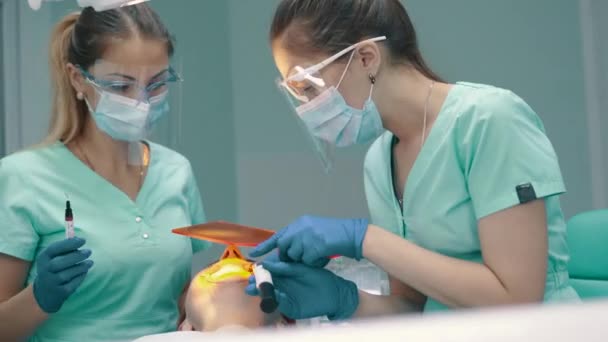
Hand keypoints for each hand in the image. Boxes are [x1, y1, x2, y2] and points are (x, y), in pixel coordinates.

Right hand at [33, 237, 93, 312]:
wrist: (45, 292)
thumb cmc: (54, 268)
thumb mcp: (54, 257)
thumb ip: (65, 248)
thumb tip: (79, 239)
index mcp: (43, 257)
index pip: (54, 249)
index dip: (69, 244)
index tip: (83, 240)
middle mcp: (44, 270)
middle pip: (59, 263)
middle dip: (76, 256)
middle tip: (89, 251)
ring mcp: (50, 282)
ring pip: (67, 274)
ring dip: (81, 267)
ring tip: (90, 262)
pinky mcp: (59, 292)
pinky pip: (72, 284)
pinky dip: (80, 277)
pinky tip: (84, 272)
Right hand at [245, 258, 358, 320]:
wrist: (335, 293)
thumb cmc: (319, 277)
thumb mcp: (300, 268)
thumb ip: (284, 267)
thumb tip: (265, 263)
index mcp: (285, 274)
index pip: (269, 273)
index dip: (260, 272)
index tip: (252, 270)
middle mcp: (283, 286)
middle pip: (267, 285)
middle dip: (257, 284)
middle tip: (250, 282)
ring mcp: (286, 297)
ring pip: (271, 295)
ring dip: (262, 293)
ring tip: (254, 290)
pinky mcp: (291, 308)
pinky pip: (280, 303)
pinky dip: (274, 300)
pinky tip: (271, 296)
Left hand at [250, 216, 368, 265]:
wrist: (350, 234)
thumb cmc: (334, 234)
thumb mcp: (312, 231)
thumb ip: (299, 238)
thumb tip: (285, 251)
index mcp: (299, 224)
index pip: (278, 236)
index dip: (265, 246)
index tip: (253, 254)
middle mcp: (299, 228)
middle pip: (285, 248)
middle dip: (290, 257)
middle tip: (305, 255)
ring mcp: (306, 237)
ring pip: (296, 256)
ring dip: (306, 259)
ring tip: (319, 252)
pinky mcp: (313, 246)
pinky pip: (308, 261)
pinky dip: (315, 262)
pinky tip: (324, 255)